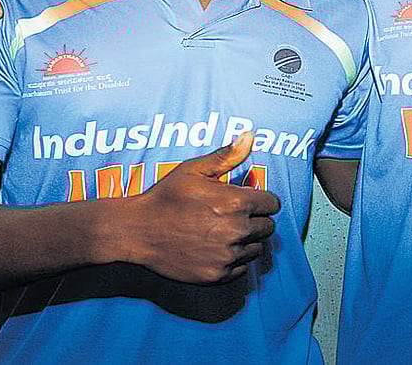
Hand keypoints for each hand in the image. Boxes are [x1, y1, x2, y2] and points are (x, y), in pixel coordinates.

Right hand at [122, 132, 281, 283]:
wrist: (138, 231)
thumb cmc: (166, 196)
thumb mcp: (194, 170)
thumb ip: (227, 156)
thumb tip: (250, 135)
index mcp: (236, 202)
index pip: (273, 204)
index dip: (262, 200)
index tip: (249, 200)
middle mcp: (236, 230)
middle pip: (268, 227)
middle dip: (255, 220)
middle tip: (233, 215)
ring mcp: (227, 256)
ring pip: (256, 248)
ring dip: (246, 240)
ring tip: (223, 231)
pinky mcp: (218, 276)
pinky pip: (241, 268)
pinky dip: (233, 259)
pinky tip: (214, 248)